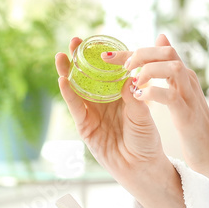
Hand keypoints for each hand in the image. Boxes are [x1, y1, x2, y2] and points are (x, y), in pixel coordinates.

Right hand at [54, 37, 166, 183]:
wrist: (141, 166)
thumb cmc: (146, 140)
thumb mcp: (143, 115)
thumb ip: (134, 98)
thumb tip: (128, 79)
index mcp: (120, 95)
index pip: (108, 72)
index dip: (101, 57)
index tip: (98, 41)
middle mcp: (104, 102)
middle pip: (89, 76)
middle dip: (80, 59)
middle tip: (75, 41)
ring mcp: (93, 113)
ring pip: (77, 89)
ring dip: (68, 72)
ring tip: (62, 56)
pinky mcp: (85, 126)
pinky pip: (76, 107)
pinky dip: (69, 94)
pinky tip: (63, 80)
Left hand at [121, 33, 208, 192]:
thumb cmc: (192, 124)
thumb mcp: (179, 95)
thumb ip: (168, 75)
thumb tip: (157, 53)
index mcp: (183, 76)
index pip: (160, 51)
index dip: (133, 52)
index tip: (110, 57)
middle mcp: (188, 80)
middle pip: (167, 52)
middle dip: (140, 55)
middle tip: (122, 68)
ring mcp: (189, 96)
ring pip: (172, 67)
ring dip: (148, 70)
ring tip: (132, 82)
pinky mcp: (187, 114)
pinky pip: (171, 96)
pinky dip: (153, 93)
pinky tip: (139, 98)